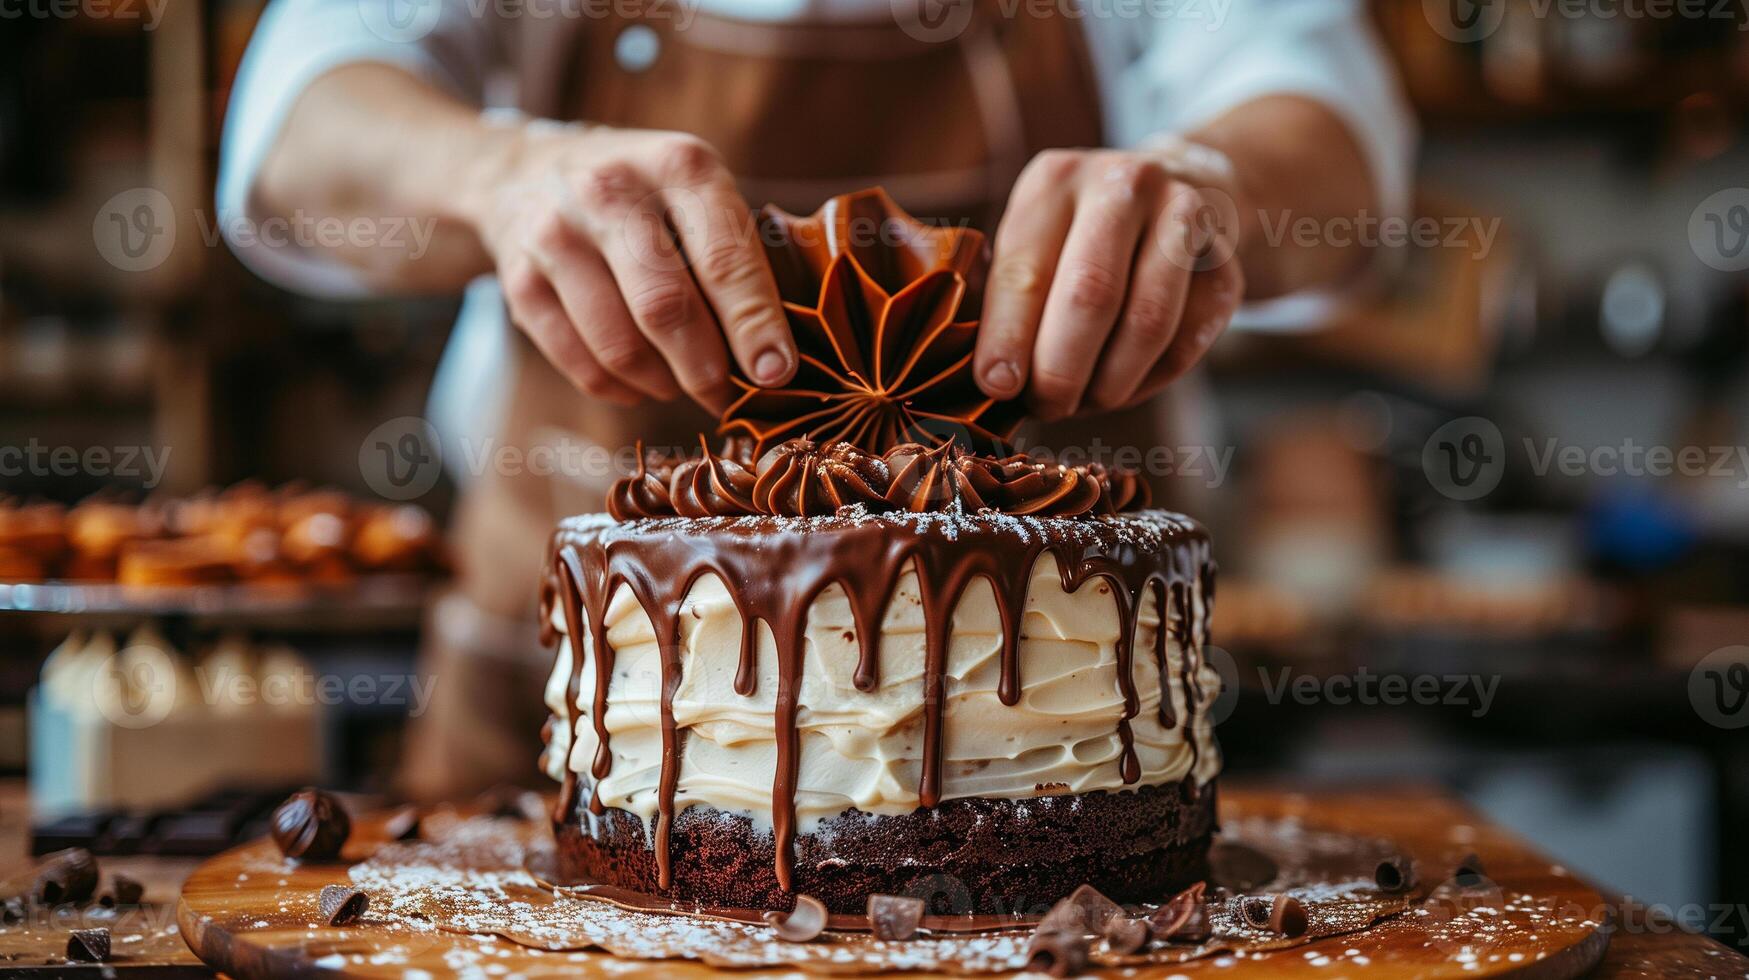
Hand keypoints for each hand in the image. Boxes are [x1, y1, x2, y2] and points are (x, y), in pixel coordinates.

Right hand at [465, 125, 795, 409]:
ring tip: (682, 384)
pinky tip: (640, 383)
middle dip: (706, 370)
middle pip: (665, 308)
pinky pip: (579, 362)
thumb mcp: (694, 189)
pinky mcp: (520, 280)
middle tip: (728, 400)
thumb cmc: (644, 194)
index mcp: (676, 166)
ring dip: (662, 383)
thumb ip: (737, 251)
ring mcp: (556, 235)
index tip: (776, 374)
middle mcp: (610, 192)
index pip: (724, 258)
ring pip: (619, 345)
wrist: (523, 170)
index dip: (754, 324)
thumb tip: (778, 353)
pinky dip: (619, 388)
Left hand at [975, 145, 1245, 420]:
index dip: (1008, 337)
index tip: (998, 387)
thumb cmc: (1074, 237)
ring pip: (1147, 323)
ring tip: (1082, 403)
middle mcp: (1124, 186)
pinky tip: (1121, 387)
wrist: (1174, 195)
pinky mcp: (1224, 265)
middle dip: (1060, 369)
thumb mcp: (1030, 240)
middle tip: (1046, 407)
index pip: (1025, 269)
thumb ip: (1003, 296)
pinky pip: (1186, 343)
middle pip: (1091, 295)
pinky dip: (1148, 381)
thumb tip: (992, 377)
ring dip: (1108, 383)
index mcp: (1055, 180)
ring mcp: (1184, 219)